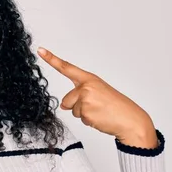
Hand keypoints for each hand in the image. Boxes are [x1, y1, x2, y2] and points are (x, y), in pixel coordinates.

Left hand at [37, 47, 156, 146]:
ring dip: (84, 114)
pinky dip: (89, 121)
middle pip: (66, 100)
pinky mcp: (86, 112)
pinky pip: (80, 119)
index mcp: (90, 79)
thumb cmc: (116, 106)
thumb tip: (63, 106)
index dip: (52, 59)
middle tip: (97, 106)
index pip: (67, 67)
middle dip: (77, 107)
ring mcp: (86, 99)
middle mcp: (86, 87)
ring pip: (72, 111)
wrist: (131, 120)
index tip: (40, 50)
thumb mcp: (98, 94)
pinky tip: (100, 118)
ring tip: (100, 111)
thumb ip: (79, 95)